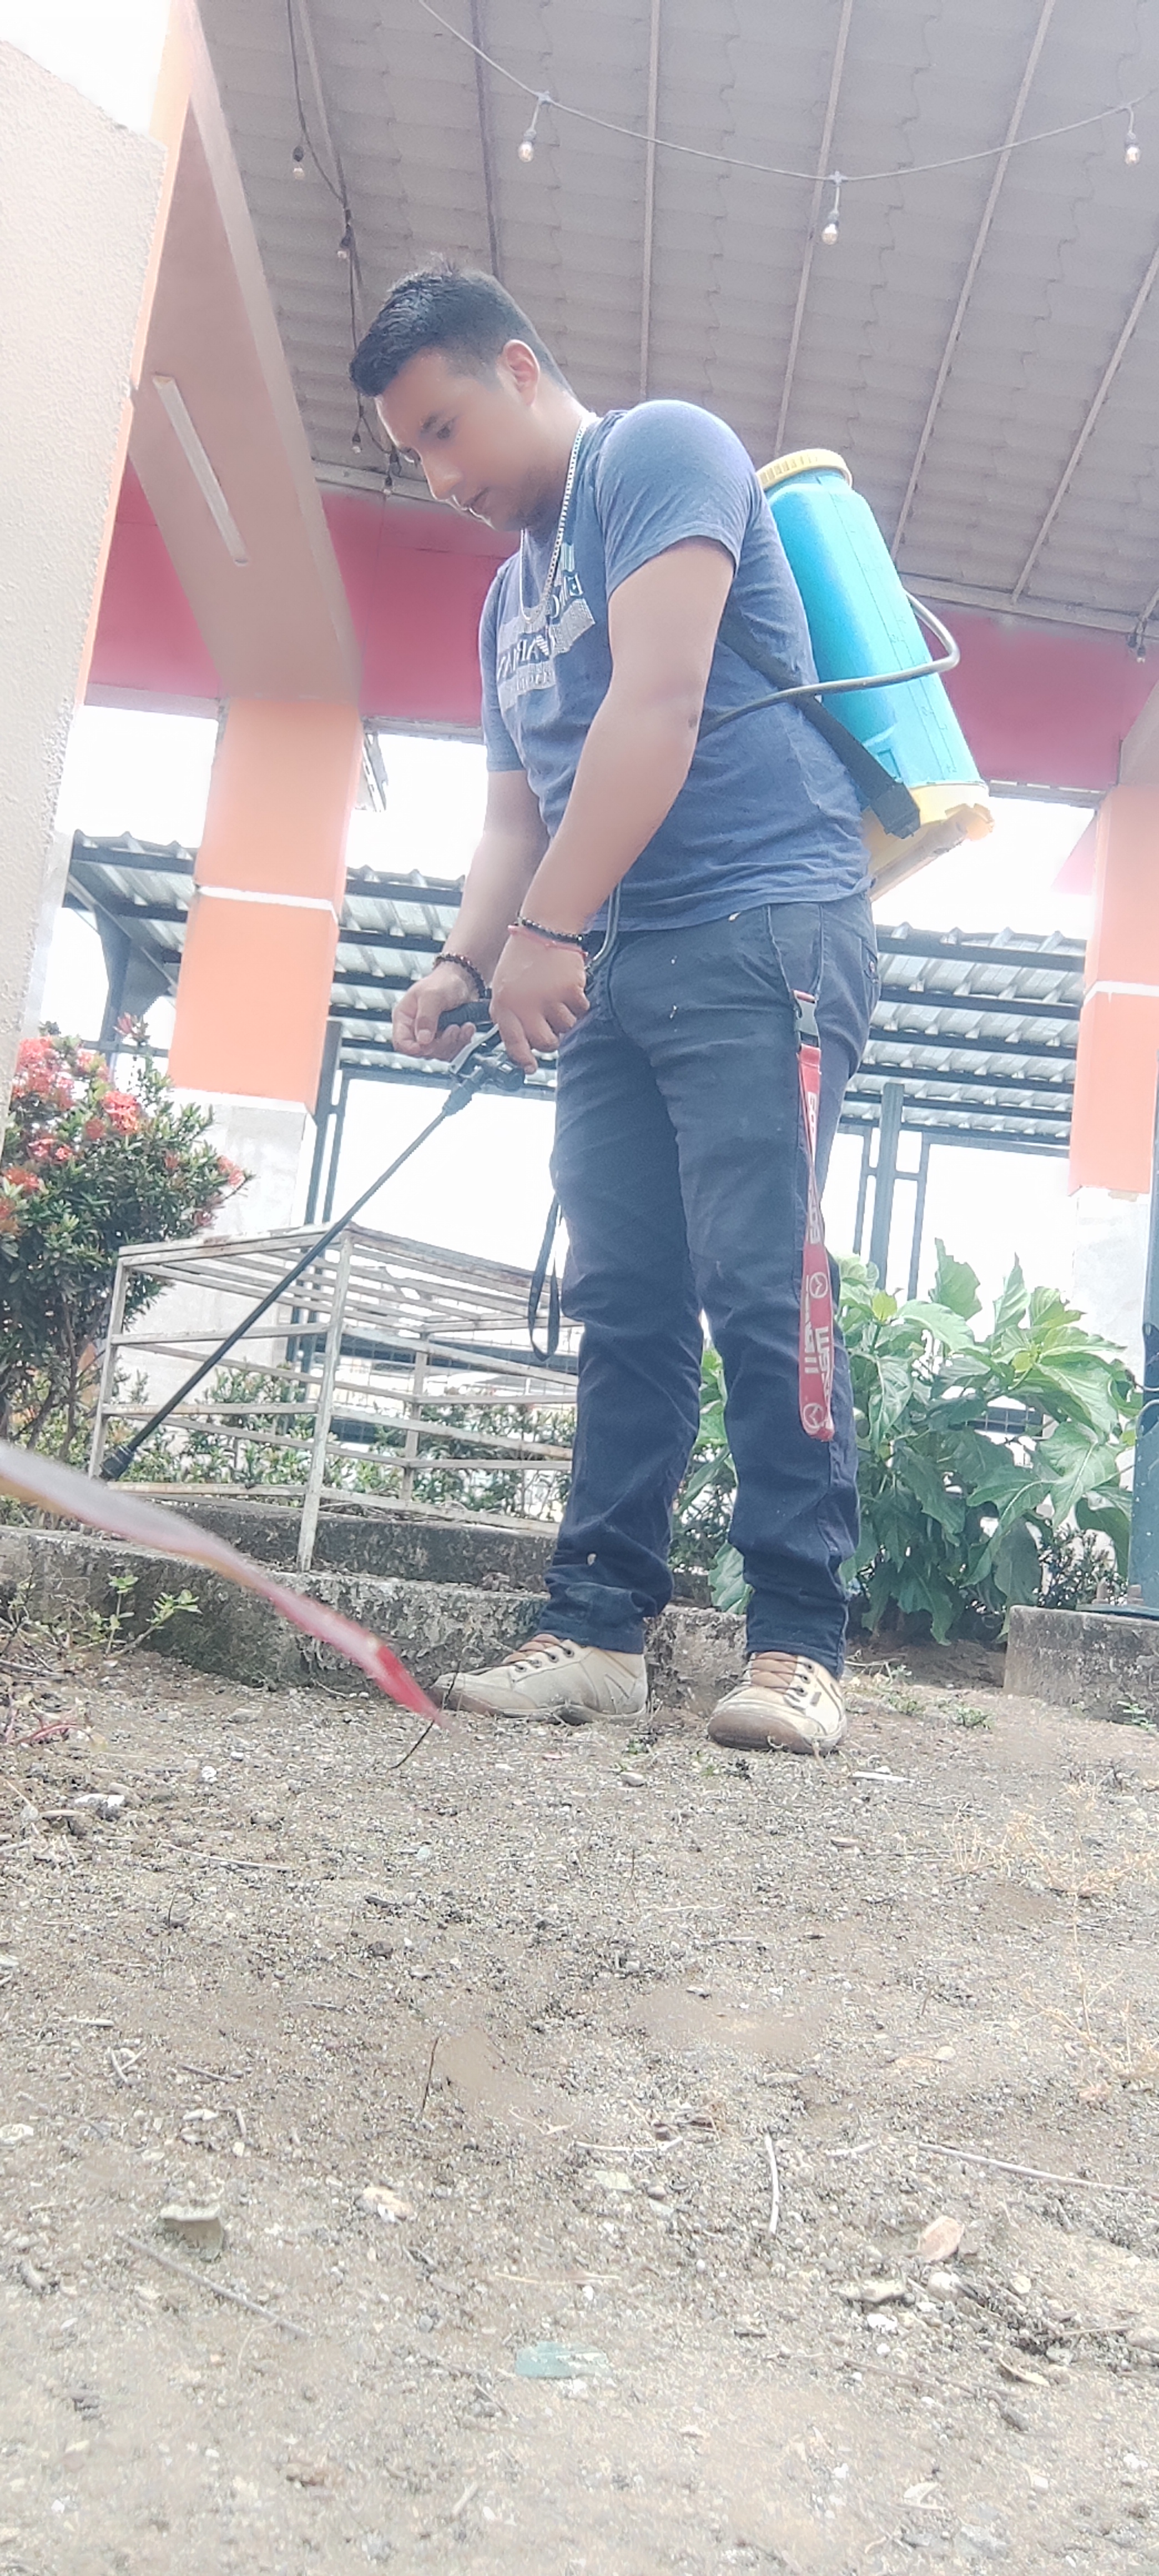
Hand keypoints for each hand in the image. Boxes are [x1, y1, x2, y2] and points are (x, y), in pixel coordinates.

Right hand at [392, 959, 481, 1060]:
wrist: (464, 979)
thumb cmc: (444, 981)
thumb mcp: (432, 995)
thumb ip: (426, 1017)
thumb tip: (423, 1040)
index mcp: (405, 1018)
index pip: (401, 1043)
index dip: (413, 1048)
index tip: (428, 1044)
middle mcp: (416, 1030)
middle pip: (423, 1051)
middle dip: (441, 1043)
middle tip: (453, 1028)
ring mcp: (432, 1036)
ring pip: (440, 1054)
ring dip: (454, 1042)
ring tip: (461, 1026)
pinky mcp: (447, 1040)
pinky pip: (453, 1051)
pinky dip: (463, 1042)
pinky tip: (467, 1028)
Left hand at [489, 932, 588, 1071]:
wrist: (545, 928)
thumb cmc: (523, 955)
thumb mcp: (502, 985)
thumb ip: (507, 1012)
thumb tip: (517, 1040)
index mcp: (506, 1005)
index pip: (514, 1043)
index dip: (523, 1059)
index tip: (530, 1067)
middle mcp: (526, 1006)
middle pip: (545, 1043)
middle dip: (550, 1039)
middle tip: (551, 1026)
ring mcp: (549, 999)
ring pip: (565, 1027)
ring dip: (565, 1016)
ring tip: (557, 996)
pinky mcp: (570, 991)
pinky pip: (580, 1010)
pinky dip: (578, 1002)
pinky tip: (568, 987)